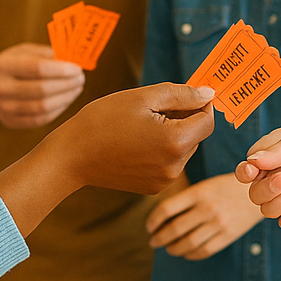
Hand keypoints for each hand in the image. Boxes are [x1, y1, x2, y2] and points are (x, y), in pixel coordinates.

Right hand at [0, 43, 84, 128]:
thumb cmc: (18, 63)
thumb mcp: (28, 51)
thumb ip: (49, 54)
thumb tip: (75, 60)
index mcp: (3, 65)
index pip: (39, 68)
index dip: (62, 70)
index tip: (78, 68)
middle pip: (42, 89)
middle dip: (67, 84)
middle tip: (81, 79)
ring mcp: (3, 107)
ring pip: (43, 107)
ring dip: (66, 98)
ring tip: (77, 88)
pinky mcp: (10, 121)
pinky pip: (41, 119)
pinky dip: (58, 110)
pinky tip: (67, 99)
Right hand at [62, 82, 214, 194]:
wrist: (70, 156)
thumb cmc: (103, 120)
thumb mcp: (143, 97)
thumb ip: (182, 94)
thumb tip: (210, 93)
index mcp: (175, 142)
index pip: (208, 120)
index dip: (200, 104)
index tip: (185, 94)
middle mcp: (174, 167)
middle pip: (196, 135)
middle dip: (184, 118)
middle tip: (155, 107)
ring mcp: (164, 180)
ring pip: (184, 149)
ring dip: (173, 133)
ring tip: (142, 124)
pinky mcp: (153, 187)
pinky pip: (169, 162)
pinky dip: (162, 149)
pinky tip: (137, 141)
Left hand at [146, 173, 263, 258]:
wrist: (259, 192)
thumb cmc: (226, 188)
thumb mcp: (205, 185)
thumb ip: (186, 199)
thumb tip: (161, 218)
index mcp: (199, 192)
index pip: (166, 209)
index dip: (153, 220)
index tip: (149, 226)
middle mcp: (207, 208)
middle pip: (174, 229)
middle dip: (159, 238)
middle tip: (153, 241)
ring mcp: (218, 224)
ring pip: (187, 243)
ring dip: (173, 248)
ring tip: (168, 248)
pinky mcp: (228, 236)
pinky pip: (204, 251)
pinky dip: (190, 254)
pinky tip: (185, 252)